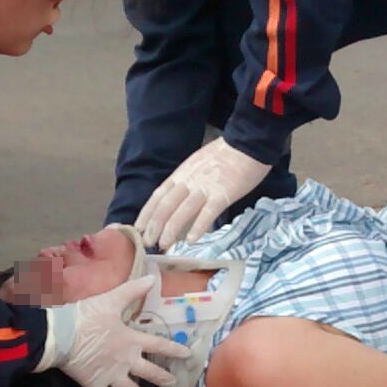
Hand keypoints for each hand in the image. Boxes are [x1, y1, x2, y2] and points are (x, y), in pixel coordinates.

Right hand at [53, 275, 191, 386]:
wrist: (60, 336)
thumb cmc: (86, 317)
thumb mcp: (110, 300)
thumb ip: (132, 290)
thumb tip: (152, 278)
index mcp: (131, 341)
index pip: (159, 346)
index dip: (174, 350)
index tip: (187, 356)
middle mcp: (125, 362)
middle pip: (150, 373)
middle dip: (163, 378)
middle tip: (172, 383)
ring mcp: (110, 376)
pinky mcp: (94, 385)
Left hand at [135, 137, 269, 251]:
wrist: (248, 142)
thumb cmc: (226, 154)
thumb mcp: (198, 164)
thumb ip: (188, 181)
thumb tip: (180, 200)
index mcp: (182, 174)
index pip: (159, 195)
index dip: (147, 212)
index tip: (138, 228)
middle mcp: (188, 181)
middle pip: (166, 205)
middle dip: (154, 225)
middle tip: (147, 243)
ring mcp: (205, 187)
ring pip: (182, 210)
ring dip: (171, 229)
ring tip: (164, 244)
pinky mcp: (223, 193)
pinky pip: (208, 212)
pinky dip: (198, 226)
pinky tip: (192, 240)